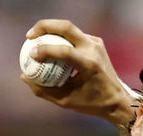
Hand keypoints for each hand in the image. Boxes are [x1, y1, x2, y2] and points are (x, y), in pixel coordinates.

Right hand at [21, 19, 139, 128]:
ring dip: (51, 30)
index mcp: (90, 65)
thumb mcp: (66, 101)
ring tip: (36, 38)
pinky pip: (75, 36)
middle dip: (44, 26)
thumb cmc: (92, 103)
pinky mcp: (97, 43)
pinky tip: (50, 44)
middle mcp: (94, 50)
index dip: (45, 50)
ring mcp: (97, 44)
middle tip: (29, 36)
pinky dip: (61, 38)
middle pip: (66, 27)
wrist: (118, 99)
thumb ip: (44, 90)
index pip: (64, 51)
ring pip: (69, 28)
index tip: (31, 54)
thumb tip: (24, 76)